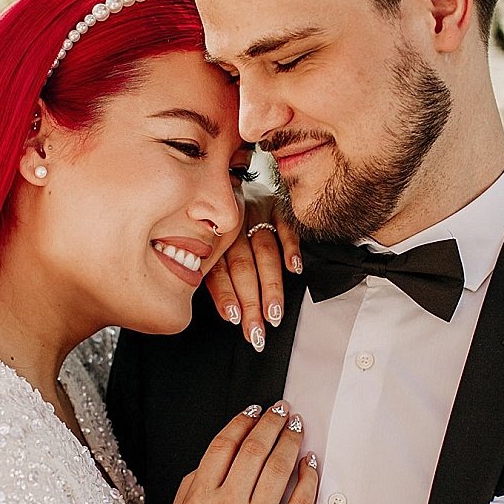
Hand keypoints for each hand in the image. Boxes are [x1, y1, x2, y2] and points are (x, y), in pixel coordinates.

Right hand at [162, 400, 318, 503]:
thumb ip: (187, 491)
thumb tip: (209, 460)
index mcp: (197, 502)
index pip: (222, 448)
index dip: (240, 423)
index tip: (253, 410)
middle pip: (253, 452)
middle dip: (271, 424)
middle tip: (283, 410)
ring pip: (278, 471)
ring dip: (290, 443)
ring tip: (297, 428)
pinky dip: (307, 479)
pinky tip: (310, 464)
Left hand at [202, 193, 301, 351]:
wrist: (225, 175)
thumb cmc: (219, 221)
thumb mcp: (208, 244)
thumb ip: (212, 271)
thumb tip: (226, 312)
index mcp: (211, 239)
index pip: (219, 272)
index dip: (226, 296)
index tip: (234, 319)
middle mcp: (231, 226)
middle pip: (242, 267)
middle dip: (251, 301)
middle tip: (258, 328)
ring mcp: (254, 214)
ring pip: (263, 252)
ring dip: (271, 284)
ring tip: (274, 311)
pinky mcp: (275, 204)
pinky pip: (285, 226)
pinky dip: (290, 247)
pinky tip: (294, 269)